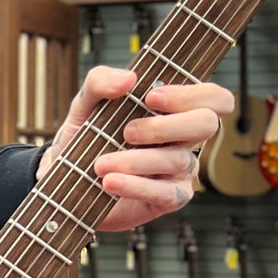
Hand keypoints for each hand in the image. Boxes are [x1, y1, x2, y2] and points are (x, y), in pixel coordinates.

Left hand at [37, 66, 234, 231]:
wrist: (64, 177)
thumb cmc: (85, 136)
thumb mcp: (85, 103)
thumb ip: (100, 81)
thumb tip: (128, 78)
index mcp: (174, 111)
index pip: (213, 98)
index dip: (192, 95)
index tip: (151, 97)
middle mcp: (184, 138)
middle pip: (206, 124)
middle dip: (165, 126)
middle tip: (127, 132)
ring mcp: (181, 170)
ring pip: (178, 160)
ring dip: (136, 160)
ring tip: (100, 164)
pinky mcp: (169, 198)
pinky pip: (167, 193)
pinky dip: (136, 186)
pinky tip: (110, 182)